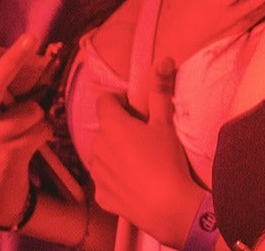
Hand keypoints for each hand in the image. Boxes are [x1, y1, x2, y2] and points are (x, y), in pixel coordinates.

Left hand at [88, 56, 201, 247]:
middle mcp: (97, 147)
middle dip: (118, 128)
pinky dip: (115, 178)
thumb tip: (164, 58)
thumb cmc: (166, 159)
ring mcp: (96, 173)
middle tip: (143, 137)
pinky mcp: (101, 195)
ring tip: (139, 161)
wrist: (167, 206)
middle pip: (104, 129)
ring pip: (101, 154)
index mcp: (111, 125)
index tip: (135, 109)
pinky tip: (135, 183)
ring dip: (114, 153)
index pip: (104, 101)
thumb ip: (161, 90)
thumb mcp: (165, 122)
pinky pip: (104, 180)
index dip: (119, 101)